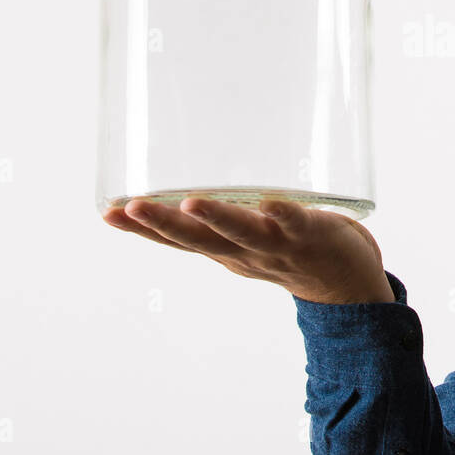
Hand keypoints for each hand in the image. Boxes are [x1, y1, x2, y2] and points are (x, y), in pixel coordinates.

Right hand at [102, 198, 395, 304]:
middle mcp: (244, 251)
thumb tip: (192, 169)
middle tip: (131, 207)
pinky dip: (283, 213)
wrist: (347, 285)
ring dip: (216, 219)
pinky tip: (271, 202)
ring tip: (191, 201)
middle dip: (162, 224)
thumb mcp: (248, 234)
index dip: (140, 229)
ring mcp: (277, 244)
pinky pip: (295, 222)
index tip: (108, 211)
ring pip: (242, 232)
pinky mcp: (311, 233)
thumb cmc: (291, 246)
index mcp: (224, 249)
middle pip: (198, 239)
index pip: (177, 239)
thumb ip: (224, 212)